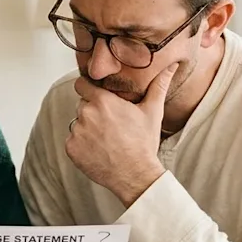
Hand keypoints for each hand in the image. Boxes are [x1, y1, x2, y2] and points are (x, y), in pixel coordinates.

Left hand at [66, 62, 176, 206]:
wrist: (135, 175)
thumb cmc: (144, 143)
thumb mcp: (152, 112)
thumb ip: (158, 86)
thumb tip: (171, 66)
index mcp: (103, 101)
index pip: (81, 85)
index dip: (88, 89)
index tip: (96, 97)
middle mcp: (86, 113)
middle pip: (82, 105)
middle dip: (92, 112)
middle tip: (110, 125)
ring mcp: (77, 132)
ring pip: (77, 123)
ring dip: (87, 129)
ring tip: (106, 140)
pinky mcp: (71, 148)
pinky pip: (73, 141)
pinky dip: (82, 145)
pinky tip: (99, 151)